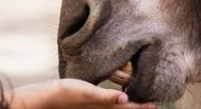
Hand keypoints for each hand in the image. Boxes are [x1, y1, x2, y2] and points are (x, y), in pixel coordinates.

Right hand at [9, 79, 156, 108]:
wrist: (45, 98)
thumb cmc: (65, 94)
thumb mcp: (86, 93)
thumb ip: (105, 96)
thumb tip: (125, 98)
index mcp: (103, 107)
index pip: (127, 108)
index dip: (141, 107)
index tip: (155, 105)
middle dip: (137, 108)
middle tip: (151, 105)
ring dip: (127, 106)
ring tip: (137, 102)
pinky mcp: (87, 105)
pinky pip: (106, 106)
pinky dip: (114, 103)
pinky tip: (116, 99)